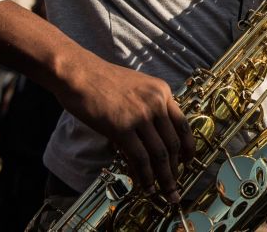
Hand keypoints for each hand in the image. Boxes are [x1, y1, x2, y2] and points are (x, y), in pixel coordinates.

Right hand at [54, 56, 195, 202]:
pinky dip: (145, 176)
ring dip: (164, 178)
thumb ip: (149, 105)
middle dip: (176, 169)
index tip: (187, 162)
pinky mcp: (122, 128)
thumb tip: (152, 133)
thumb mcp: (136, 86)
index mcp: (162, 92)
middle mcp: (156, 103)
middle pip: (173, 143)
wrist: (78, 73)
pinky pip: (139, 157)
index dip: (188, 147)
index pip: (183, 124)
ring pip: (159, 154)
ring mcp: (140, 116)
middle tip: (175, 187)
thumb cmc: (101, 80)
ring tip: (164, 193)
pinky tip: (146, 187)